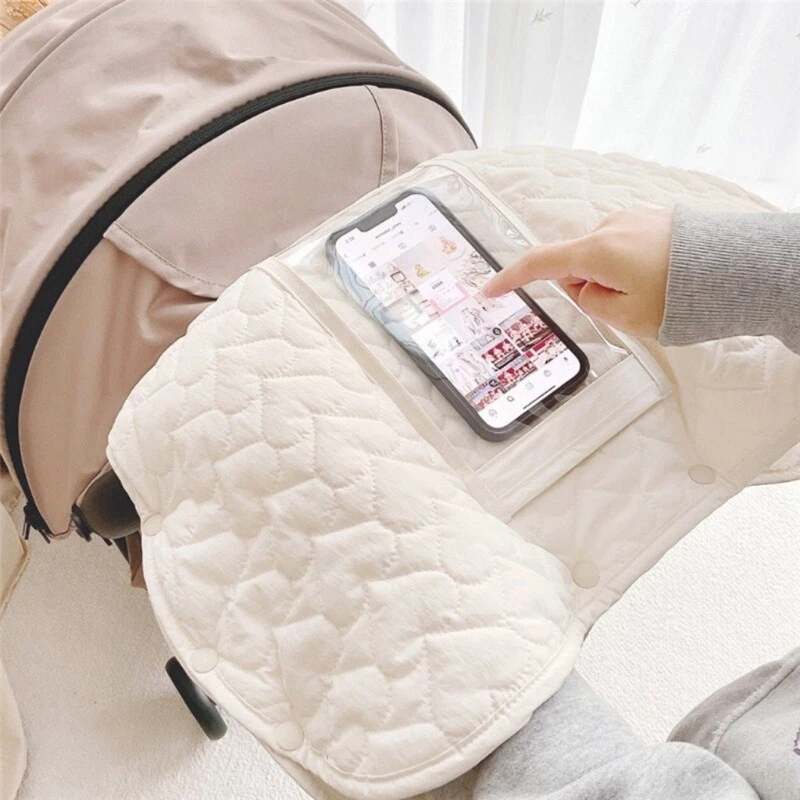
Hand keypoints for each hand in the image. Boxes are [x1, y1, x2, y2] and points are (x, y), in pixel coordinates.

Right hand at [483, 207, 672, 337]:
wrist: (736, 267)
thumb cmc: (683, 296)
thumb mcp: (628, 317)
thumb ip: (592, 303)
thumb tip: (586, 287)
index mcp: (597, 252)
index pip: (540, 264)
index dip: (511, 278)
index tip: (490, 289)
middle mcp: (609, 227)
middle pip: (575, 263)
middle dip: (588, 286)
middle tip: (627, 305)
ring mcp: (631, 218)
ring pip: (601, 255)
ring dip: (613, 275)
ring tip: (654, 290)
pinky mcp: (651, 217)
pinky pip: (624, 244)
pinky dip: (631, 262)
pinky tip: (661, 274)